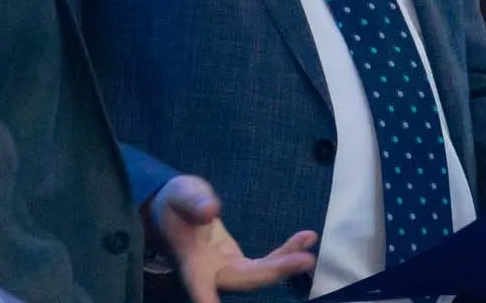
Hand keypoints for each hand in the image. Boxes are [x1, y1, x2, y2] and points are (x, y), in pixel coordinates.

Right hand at [150, 175, 317, 302]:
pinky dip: (286, 253)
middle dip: (274, 272)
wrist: (177, 210)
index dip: (207, 299)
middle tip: (306, 260)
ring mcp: (227, 270)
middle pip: (244, 281)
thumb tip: (212, 210)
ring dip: (286, 263)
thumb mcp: (181, 194)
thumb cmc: (174, 202)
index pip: (199, 285)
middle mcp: (210, 273)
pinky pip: (266, 264)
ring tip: (310, 240)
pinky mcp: (240, 264)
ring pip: (259, 275)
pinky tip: (308, 238)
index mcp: (191, 261)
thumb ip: (193, 202)